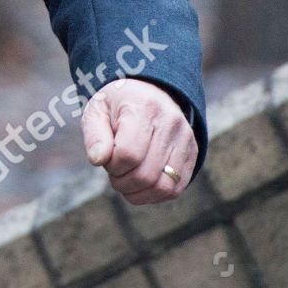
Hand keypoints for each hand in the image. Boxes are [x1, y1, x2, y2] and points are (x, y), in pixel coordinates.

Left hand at [82, 79, 196, 203]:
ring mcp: (185, 139)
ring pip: (163, 187)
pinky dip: (153, 195)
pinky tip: (140, 185)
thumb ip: (94, 135)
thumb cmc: (117, 105)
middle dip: (122, 182)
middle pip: (145, 174)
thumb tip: (98, 160)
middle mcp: (170, 123)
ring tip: (125, 180)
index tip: (105, 158)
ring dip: (138, 192)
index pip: (128, 154)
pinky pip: (175, 189)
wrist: (146, 92)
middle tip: (113, 171)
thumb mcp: (97, 111)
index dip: (112, 165)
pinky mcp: (192, 154)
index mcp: (144, 108)